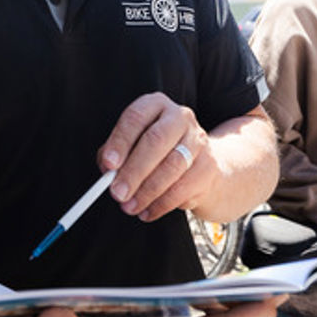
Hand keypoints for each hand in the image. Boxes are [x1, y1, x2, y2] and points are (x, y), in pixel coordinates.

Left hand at [98, 93, 212, 222]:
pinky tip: (147, 211)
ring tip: (129, 206)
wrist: (201, 165)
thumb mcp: (133, 144)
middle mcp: (180, 117)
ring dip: (146, 192)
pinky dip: (161, 204)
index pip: (136, 117)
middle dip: (134, 170)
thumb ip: (116, 154)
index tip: (108, 164)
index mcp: (156, 105)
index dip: (121, 141)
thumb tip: (108, 171)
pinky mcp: (208, 167)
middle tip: (117, 192)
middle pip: (156, 140)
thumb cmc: (157, 153)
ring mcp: (198, 141)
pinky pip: (183, 189)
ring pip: (172, 167)